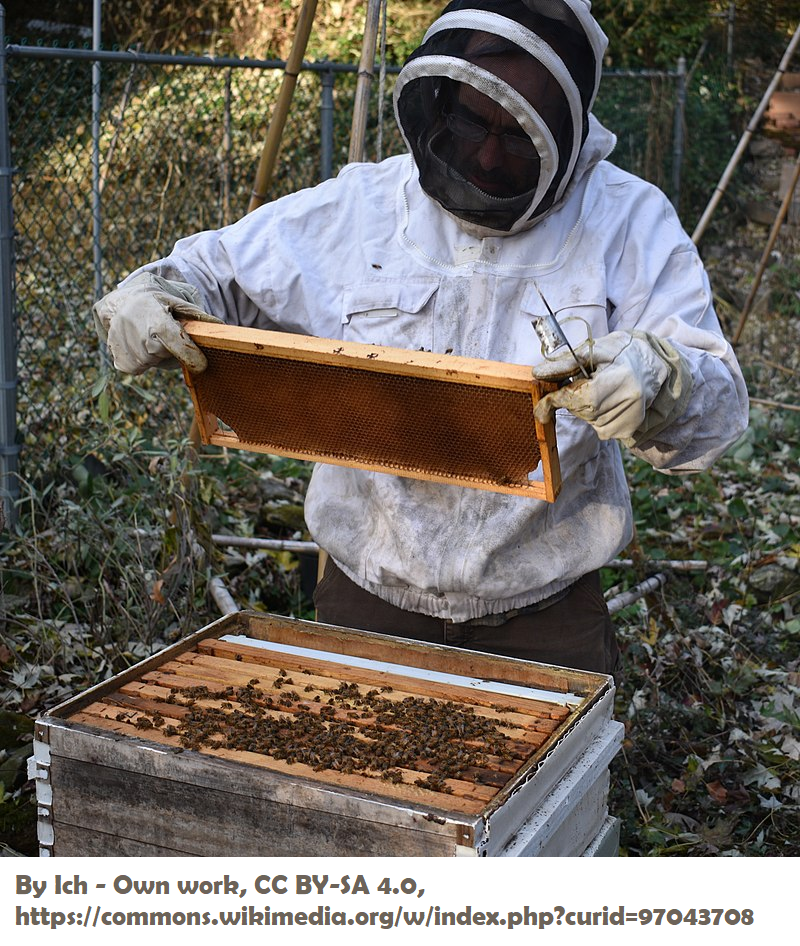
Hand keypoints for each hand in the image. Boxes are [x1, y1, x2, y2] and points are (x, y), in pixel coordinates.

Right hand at [92, 272, 221, 373]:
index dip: (193, 357)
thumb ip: (196, 315)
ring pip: (156, 362)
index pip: (180, 346)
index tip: (202, 365)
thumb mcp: (174, 300)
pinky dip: (144, 359)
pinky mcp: (123, 364)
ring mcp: (130, 353)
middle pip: (169, 356)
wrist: (118, 304)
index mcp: (157, 322)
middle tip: (162, 332)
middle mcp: (141, 339)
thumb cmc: (152, 301)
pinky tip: (138, 343)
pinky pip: (143, 368)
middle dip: (171, 348)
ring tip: (147, 334)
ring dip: (156, 353)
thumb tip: (220, 326)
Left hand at [532, 330, 690, 444]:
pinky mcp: (627, 431)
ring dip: (585, 406)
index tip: (541, 407)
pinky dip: (595, 415)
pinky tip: (609, 402)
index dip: (555, 402)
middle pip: (580, 410)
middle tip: (584, 383)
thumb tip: (538, 374)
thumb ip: (566, 363)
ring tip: (602, 389)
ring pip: (587, 420)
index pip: (578, 398)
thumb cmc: (622, 354)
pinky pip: (598, 427)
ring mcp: (629, 420)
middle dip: (572, 399)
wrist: (654, 368)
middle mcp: (629, 404)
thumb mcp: (596, 350)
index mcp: (621, 380)